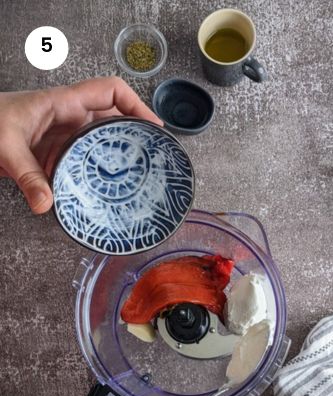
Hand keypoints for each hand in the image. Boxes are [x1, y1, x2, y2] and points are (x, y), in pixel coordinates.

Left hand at [0, 77, 162, 213]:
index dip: (136, 105)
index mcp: (63, 103)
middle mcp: (69, 116)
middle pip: (115, 118)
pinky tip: (104, 188)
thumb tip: (46, 204)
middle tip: (152, 156)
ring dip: (117, 156)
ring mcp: (65, 134)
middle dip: (134, 135)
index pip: (111, 91)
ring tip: (136, 175)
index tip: (153, 125)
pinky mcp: (58, 151)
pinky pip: (86, 158)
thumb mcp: (5, 147)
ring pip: (102, 140)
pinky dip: (98, 171)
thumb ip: (27, 176)